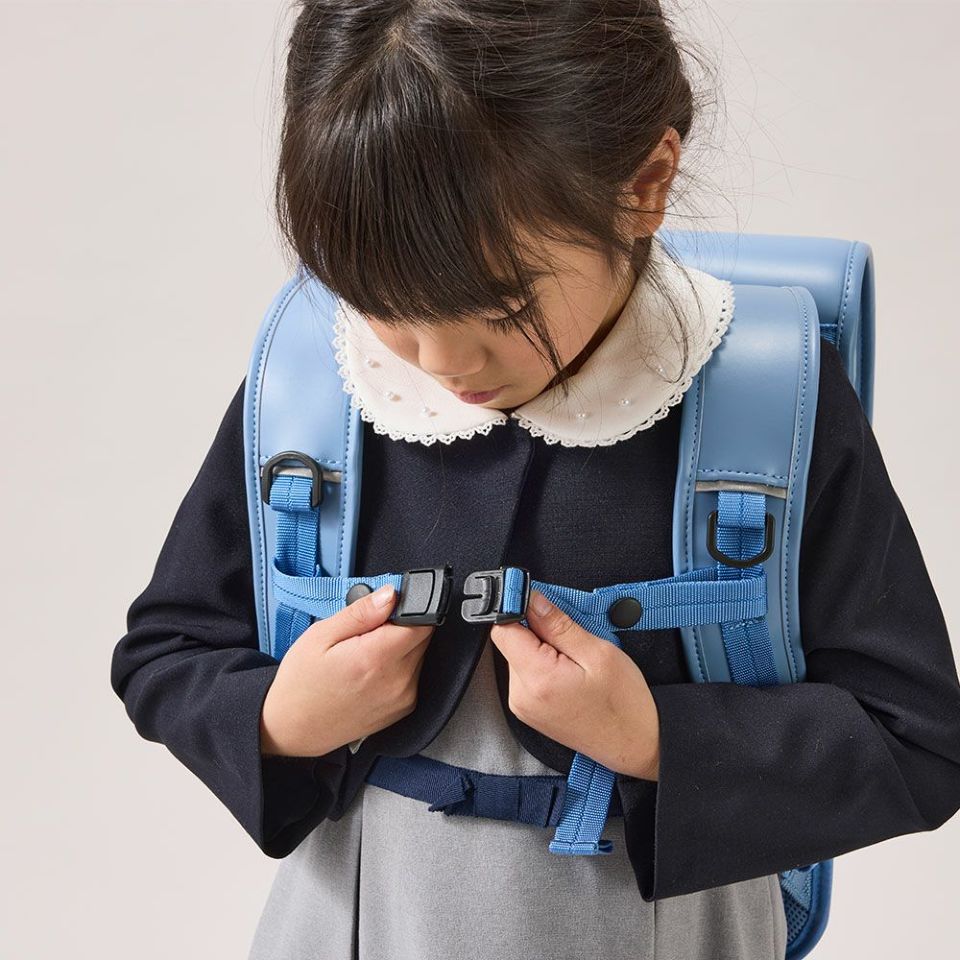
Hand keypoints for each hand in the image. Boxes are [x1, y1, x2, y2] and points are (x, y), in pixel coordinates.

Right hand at [260, 584, 434, 756]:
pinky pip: (414, 674)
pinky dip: (400, 667)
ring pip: (420, 654)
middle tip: (368, 633)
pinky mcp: (404, 708)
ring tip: (367, 654)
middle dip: (402, 626)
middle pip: (423, 637)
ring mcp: (403, 698)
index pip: (422, 622)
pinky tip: (372, 671)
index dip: (407, 608)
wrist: (293, 728)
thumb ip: (361, 612)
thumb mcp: (321, 635)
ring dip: (401, 647)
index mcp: (376, 658)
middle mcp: (397, 681)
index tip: (388, 609)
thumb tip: (391, 594)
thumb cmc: (301, 683)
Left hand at [489, 589, 659, 780]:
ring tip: (575, 658)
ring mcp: (523, 706)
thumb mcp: (598, 654)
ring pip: (519, 656)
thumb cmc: (625, 705)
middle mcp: (522, 696)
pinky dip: (544, 664)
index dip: (518, 609)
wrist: (636, 746)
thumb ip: (559, 625)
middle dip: (536, 630)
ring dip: (541, 648)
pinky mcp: (529, 710)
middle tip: (571, 637)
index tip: (538, 601)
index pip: (503, 629)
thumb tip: (531, 600)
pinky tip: (570, 671)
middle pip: (510, 642)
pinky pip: (527, 674)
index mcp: (537, 679)